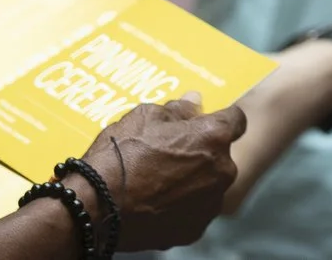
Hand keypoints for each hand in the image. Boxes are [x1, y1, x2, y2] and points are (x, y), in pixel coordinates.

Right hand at [81, 93, 245, 251]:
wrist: (95, 207)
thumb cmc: (119, 156)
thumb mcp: (145, 116)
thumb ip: (179, 108)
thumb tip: (196, 101)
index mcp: (214, 137)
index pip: (236, 120)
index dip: (218, 119)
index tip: (201, 125)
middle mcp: (223, 171)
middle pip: (221, 156)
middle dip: (202, 153)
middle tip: (170, 155)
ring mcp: (210, 204)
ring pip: (209, 185)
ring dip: (194, 181)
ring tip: (158, 183)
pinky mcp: (194, 230)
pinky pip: (195, 211)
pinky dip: (182, 207)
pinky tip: (156, 203)